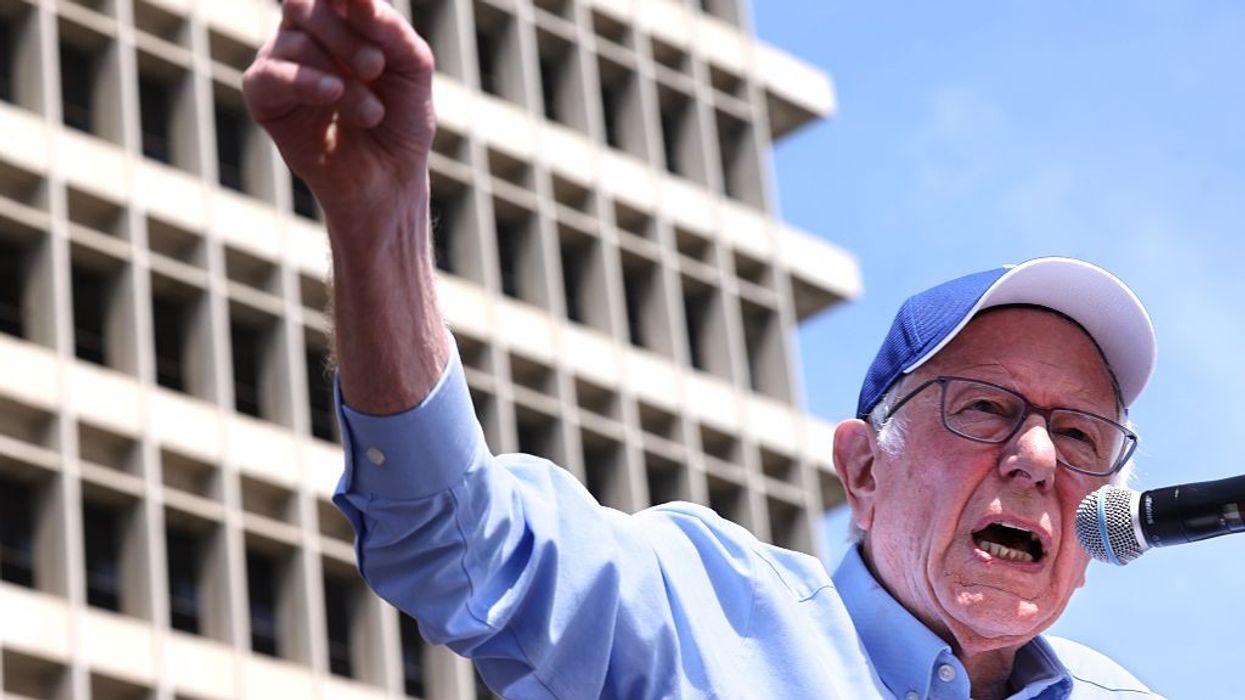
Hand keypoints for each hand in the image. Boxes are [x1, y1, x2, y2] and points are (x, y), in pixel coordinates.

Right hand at [242, 0, 435, 221]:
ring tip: (371, 113)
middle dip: (346, 35)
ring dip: (341, 76)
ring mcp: (281, 63)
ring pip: (295, 42)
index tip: (360, 1)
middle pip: (306, 5)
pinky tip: (331, 93)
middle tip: (376, 68)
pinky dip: (303, 81)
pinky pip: (269, 75)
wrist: (389, 179)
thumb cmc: (402, 120)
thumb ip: (389, 27)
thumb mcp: (412, 67)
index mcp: (342, 19)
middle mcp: (306, 34)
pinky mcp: (264, 98)